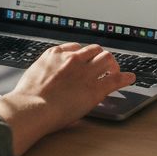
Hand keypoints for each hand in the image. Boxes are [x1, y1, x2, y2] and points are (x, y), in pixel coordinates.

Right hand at [0, 43, 135, 155]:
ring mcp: (85, 71)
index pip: (76, 48)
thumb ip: (41, 74)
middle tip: (103, 65)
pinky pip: (116, 79)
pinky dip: (125, 77)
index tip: (85, 59)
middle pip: (94, 50)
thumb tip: (34, 83)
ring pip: (107, 59)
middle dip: (99, 56)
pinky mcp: (95, 87)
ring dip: (112, 64)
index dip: (83, 55)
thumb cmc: (26, 98)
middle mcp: (72, 59)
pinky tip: (130, 78)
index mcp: (55, 54)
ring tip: (114, 70)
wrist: (32, 107)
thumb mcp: (31, 77)